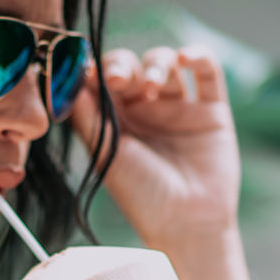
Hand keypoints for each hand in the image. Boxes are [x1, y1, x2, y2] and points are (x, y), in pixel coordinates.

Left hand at [69, 45, 241, 252]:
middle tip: (119, 81)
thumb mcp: (105, 155)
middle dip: (122, 66)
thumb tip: (67, 76)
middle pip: (132, 66)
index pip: (101, 79)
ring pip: (166, 63)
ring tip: (153, 87)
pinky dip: (197, 56)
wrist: (186, 224)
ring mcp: (180, 107)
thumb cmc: (141, 196)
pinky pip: (207, 71)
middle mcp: (146, 109)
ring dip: (157, 64)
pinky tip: (185, 59)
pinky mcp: (212, 110)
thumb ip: (86, 115)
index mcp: (116, 120)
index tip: (84, 69)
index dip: (93, 68)